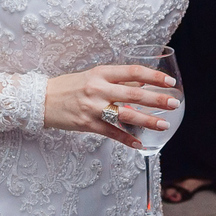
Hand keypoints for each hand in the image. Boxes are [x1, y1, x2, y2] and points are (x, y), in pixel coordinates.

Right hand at [44, 64, 179, 148]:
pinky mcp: (87, 124)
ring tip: (164, 124)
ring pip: (125, 114)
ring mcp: (92, 108)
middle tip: (174, 103)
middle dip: (157, 99)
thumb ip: (116, 80)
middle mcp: (98, 89)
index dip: (153, 76)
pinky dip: (126, 139)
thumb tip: (143, 83)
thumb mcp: (93, 76)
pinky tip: (139, 143)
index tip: (169, 82)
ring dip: (147, 120)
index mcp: (101, 73)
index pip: (133, 72)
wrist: (41, 100)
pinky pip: (111, 133)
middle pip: (133, 94)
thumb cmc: (70, 86)